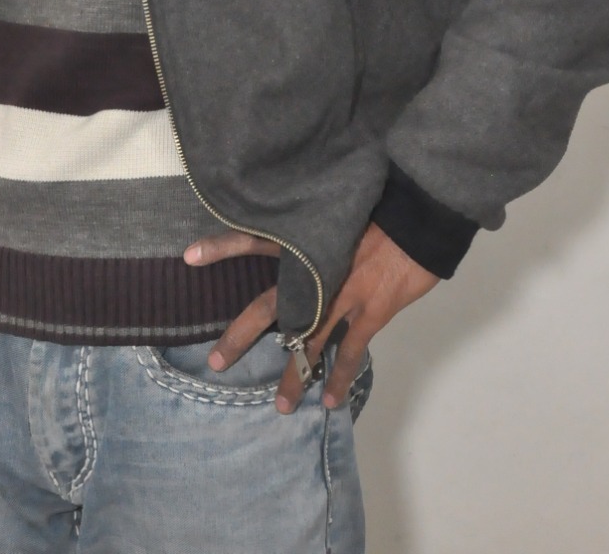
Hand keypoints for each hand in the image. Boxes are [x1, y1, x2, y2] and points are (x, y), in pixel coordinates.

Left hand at [184, 222, 437, 412]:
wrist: (419, 215)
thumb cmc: (380, 202)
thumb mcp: (339, 203)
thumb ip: (315, 220)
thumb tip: (295, 222)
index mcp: (307, 239)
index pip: (256, 238)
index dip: (223, 246)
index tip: (188, 255)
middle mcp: (317, 269)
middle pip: (271, 306)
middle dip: (243, 336)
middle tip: (217, 362)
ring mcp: (343, 294)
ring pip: (310, 342)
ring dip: (295, 375)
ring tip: (282, 405)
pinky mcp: (371, 312)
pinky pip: (351, 352)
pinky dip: (342, 377)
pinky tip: (333, 401)